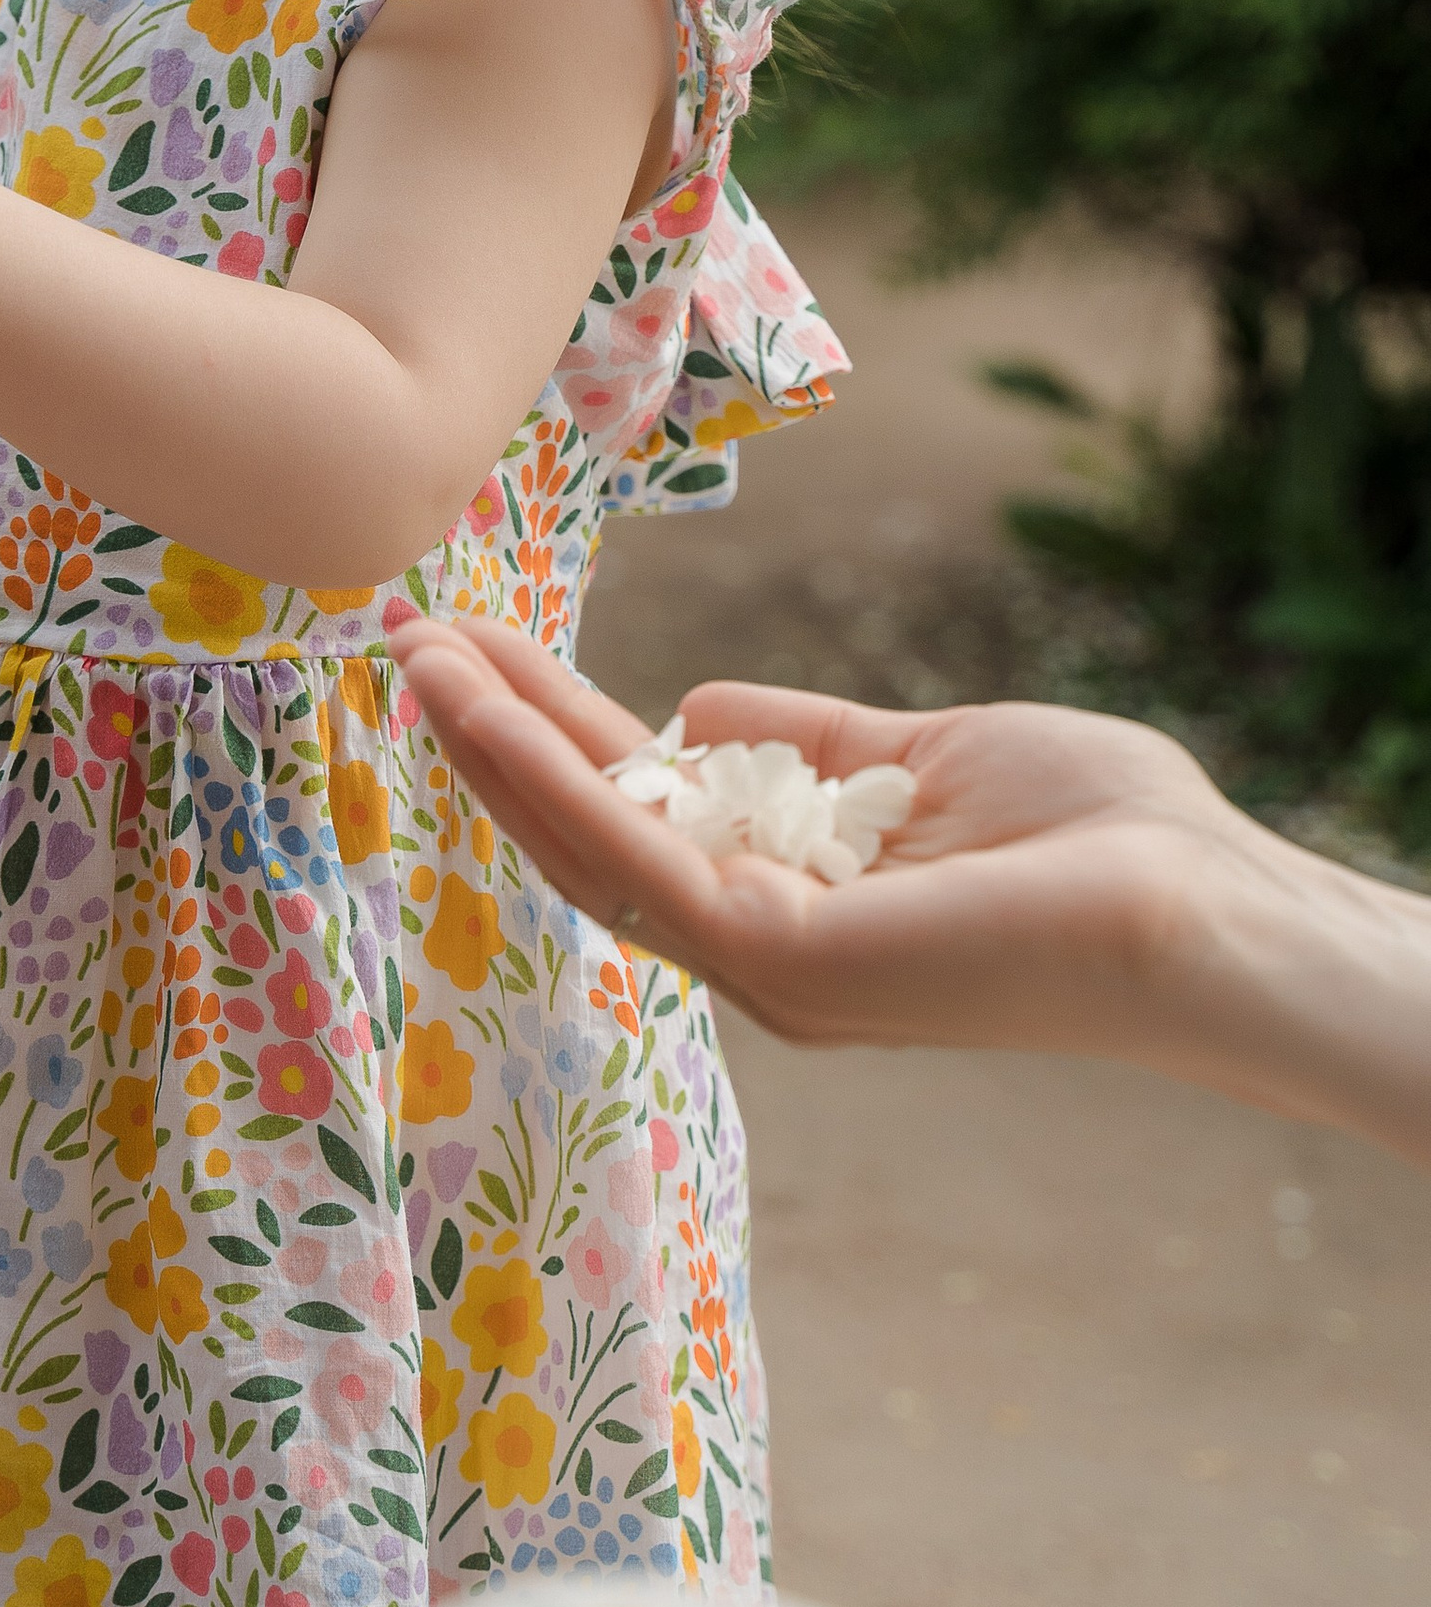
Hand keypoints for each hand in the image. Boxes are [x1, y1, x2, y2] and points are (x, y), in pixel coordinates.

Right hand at [390, 608, 1392, 1082]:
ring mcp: (763, 965)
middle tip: (408, 641)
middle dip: (493, 738)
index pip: (636, 810)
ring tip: (421, 659)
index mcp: (785, 905)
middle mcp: (756, 951)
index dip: (546, 729)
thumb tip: (689, 707)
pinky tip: (491, 714)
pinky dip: (553, 783)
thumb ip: (800, 740)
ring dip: (494, 752)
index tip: (471, 648)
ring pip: (588, 849)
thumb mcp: (914, 753)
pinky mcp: (780, 957)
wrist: (1198, 905)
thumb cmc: (1096, 836)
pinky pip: (637, 861)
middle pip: (587, 835)